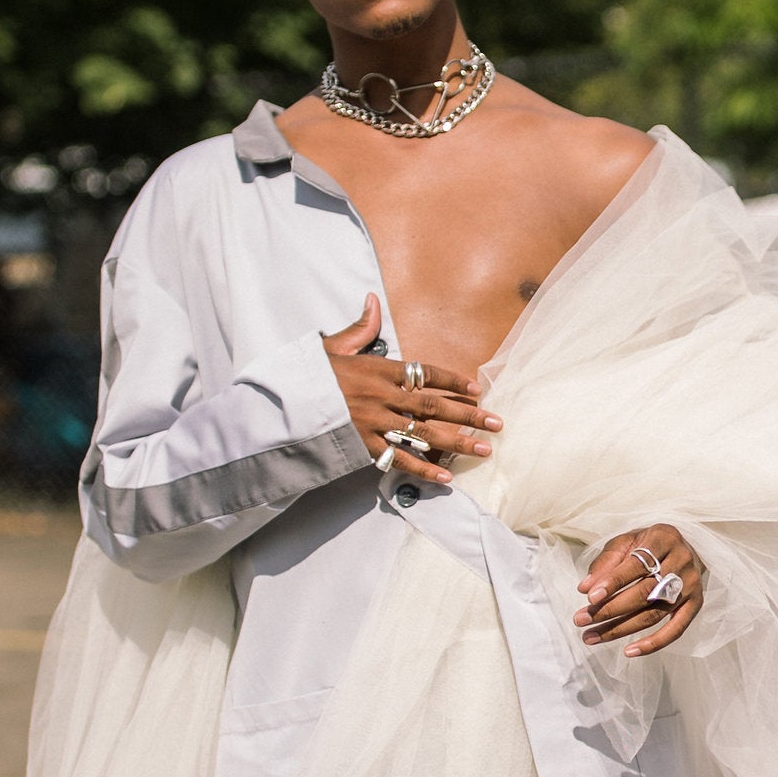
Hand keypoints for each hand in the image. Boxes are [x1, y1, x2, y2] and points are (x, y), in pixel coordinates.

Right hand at [322, 294, 498, 480]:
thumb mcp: (332, 346)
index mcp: (378, 369)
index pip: (425, 373)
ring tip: (484, 450)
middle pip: (434, 406)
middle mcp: (382, 396)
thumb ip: (360, 328)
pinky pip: (398, 459)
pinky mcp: (363, 446)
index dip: (453, 381)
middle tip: (497, 423)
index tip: (476, 388)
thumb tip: (373, 301)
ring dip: (457, 443)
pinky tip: (446, 476)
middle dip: (469, 415)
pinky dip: (423, 469)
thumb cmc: (307, 375)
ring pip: (424, 434)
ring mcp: (375, 423)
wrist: (280, 404)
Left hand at [577, 524, 705, 656]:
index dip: (613, 582)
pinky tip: (629, 651)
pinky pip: (676, 630)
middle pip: (644, 592)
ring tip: (591, 636)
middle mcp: (681, 561)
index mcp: (664, 538)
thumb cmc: (647, 545)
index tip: (589, 598)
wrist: (683, 546)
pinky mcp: (695, 604)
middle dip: (610, 609)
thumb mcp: (626, 542)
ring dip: (620, 629)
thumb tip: (585, 589)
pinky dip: (653, 644)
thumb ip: (605, 563)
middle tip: (581, 620)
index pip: (636, 564)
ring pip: (654, 613)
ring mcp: (691, 584)